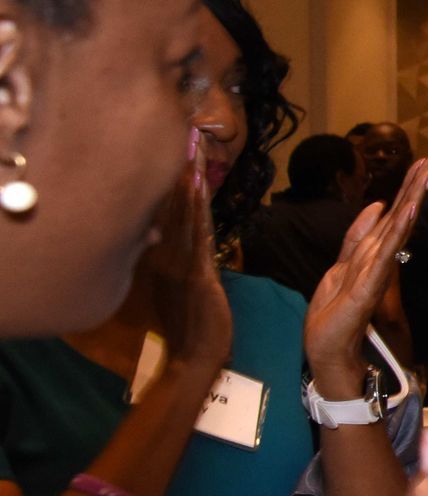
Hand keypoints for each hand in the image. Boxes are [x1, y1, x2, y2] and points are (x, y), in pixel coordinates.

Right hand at [146, 140, 231, 371]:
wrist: (194, 360)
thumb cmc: (190, 328)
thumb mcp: (178, 288)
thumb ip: (175, 261)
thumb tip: (167, 236)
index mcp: (162, 259)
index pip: (167, 214)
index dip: (171, 183)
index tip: (175, 152)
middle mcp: (167, 256)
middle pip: (173, 207)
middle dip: (179, 172)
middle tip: (184, 136)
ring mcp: (181, 264)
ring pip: (184, 215)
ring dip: (188, 182)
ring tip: (190, 150)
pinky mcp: (197, 275)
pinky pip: (197, 235)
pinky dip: (196, 210)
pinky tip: (197, 187)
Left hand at [305, 156, 427, 397]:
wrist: (328, 350)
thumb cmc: (336, 314)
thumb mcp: (342, 265)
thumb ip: (357, 236)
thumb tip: (376, 204)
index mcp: (374, 251)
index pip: (395, 212)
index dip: (410, 187)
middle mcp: (381, 257)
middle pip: (402, 214)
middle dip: (418, 185)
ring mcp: (377, 271)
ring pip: (398, 228)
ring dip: (413, 199)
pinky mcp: (369, 286)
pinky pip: (385, 253)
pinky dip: (398, 231)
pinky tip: (408, 211)